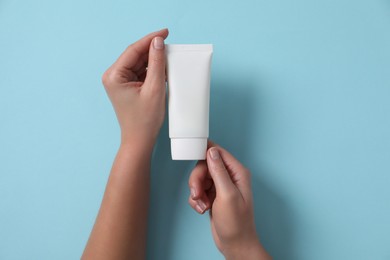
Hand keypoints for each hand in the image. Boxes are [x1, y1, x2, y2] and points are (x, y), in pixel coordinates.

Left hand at [102, 29, 168, 150]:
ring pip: (140, 63)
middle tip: (171, 45)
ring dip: (154, 61)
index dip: (150, 39)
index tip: (165, 32)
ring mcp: (120, 81)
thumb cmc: (145, 120)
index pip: (134, 50)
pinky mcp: (127, 86)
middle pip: (136, 55)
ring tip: (170, 59)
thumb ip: (157, 64)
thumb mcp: (155, 89)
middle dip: (153, 51)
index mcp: (114, 75)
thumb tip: (158, 42)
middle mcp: (114, 76)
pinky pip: (141, 72)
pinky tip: (164, 69)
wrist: (140, 140)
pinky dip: (153, 70)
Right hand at [188, 142, 270, 259]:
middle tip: (197, 193)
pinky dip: (196, 200)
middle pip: (205, 166)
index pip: (218, 152)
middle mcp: (230, 177)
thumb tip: (211, 151)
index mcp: (237, 172)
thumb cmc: (236, 223)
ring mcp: (220, 186)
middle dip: (197, 180)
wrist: (235, 244)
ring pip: (199, 178)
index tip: (191, 155)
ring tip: (202, 204)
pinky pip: (198, 190)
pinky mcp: (213, 195)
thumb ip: (219, 171)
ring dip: (196, 192)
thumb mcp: (227, 195)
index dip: (203, 153)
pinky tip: (202, 209)